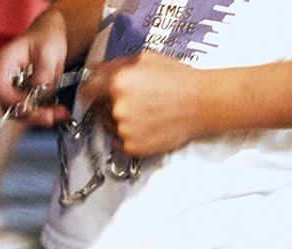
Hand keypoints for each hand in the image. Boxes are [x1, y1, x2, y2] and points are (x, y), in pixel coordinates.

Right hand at [0, 10, 71, 126]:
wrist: (48, 36)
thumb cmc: (46, 36)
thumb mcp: (49, 48)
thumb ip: (44, 67)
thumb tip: (40, 86)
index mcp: (4, 63)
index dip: (12, 99)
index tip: (31, 104)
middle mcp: (4, 79)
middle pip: (7, 105)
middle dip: (29, 114)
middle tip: (50, 116)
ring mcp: (12, 90)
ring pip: (19, 112)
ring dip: (39, 117)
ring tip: (60, 114)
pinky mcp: (22, 97)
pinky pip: (30, 110)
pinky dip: (44, 113)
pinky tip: (60, 112)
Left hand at [82, 51, 208, 156]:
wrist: (203, 103)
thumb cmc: (179, 79)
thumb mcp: (147, 59)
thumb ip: (116, 64)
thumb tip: (94, 69)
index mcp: (119, 83)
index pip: (87, 90)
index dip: (90, 91)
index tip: (92, 93)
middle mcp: (118, 107)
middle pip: (98, 109)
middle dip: (109, 105)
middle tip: (135, 101)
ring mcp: (124, 128)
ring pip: (109, 125)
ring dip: (119, 120)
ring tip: (145, 112)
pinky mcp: (131, 146)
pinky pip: (119, 141)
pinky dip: (129, 135)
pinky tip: (147, 125)